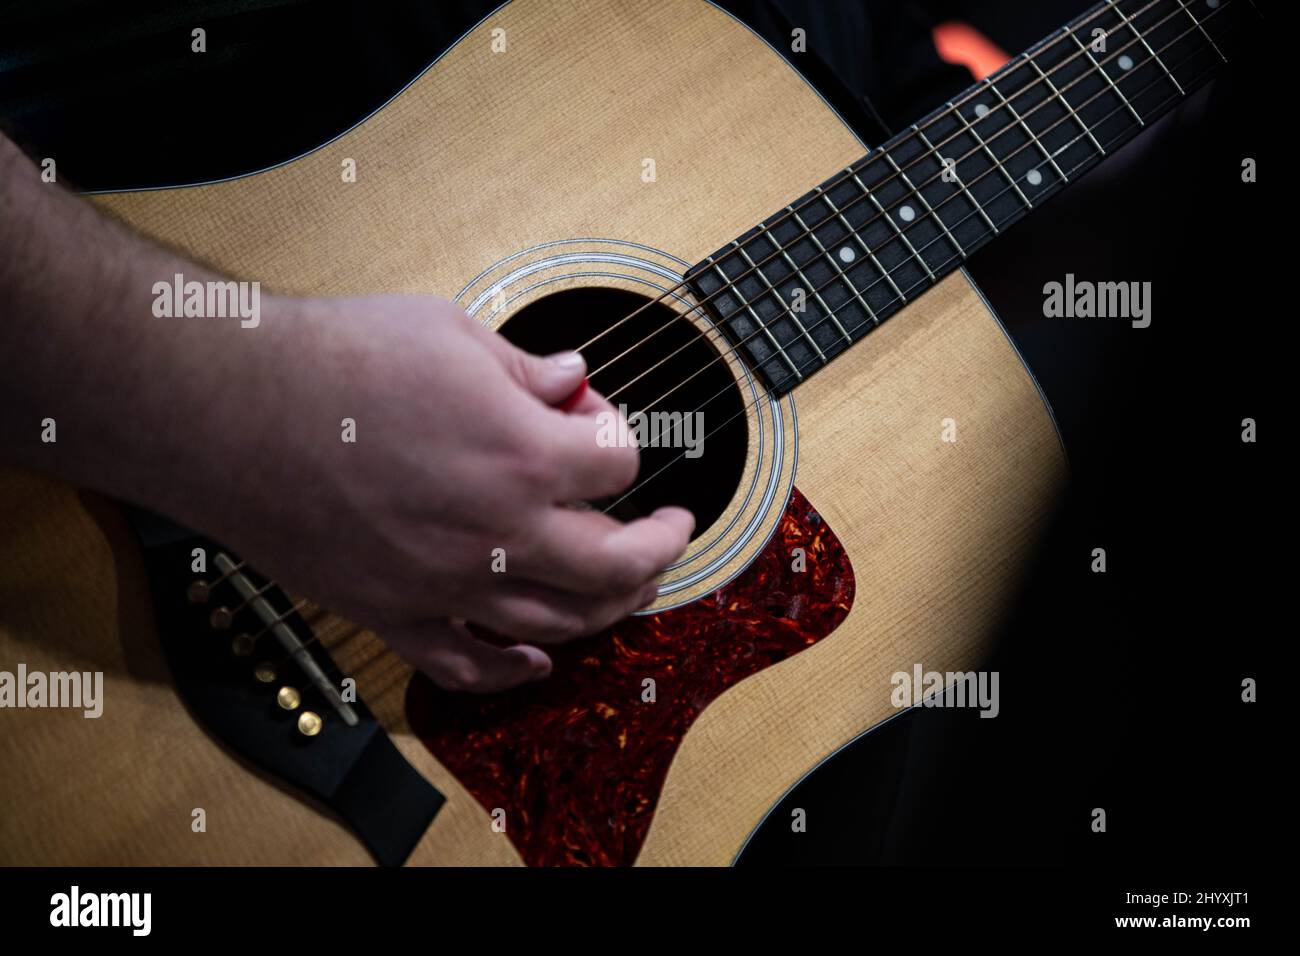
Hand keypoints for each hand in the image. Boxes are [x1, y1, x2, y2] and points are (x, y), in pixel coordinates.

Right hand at [198, 294, 692, 691]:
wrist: (228, 409)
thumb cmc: (333, 360)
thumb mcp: (451, 333)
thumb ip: (527, 368)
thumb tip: (573, 380)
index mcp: (524, 453)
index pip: (618, 463)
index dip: (619, 437)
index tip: (597, 423)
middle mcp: (500, 531)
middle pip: (618, 562)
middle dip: (661, 545)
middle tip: (672, 528)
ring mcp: (449, 583)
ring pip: (560, 622)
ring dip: (610, 607)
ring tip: (629, 586)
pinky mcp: (396, 613)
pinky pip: (470, 665)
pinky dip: (515, 671)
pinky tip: (539, 661)